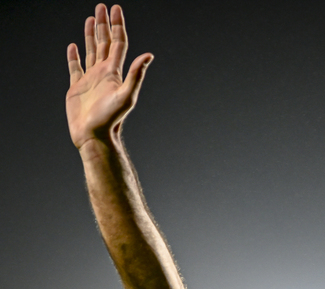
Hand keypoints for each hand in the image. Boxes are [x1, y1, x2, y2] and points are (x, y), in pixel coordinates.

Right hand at [66, 4, 152, 150]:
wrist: (94, 136)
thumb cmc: (111, 119)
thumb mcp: (126, 95)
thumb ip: (136, 74)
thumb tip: (149, 55)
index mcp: (114, 72)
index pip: (118, 43)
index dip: (117, 25)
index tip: (115, 9)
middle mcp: (103, 73)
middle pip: (104, 43)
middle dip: (103, 24)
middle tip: (102, 7)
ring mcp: (90, 80)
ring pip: (91, 51)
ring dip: (90, 36)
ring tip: (90, 19)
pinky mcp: (77, 88)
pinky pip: (75, 68)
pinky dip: (74, 56)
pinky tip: (73, 47)